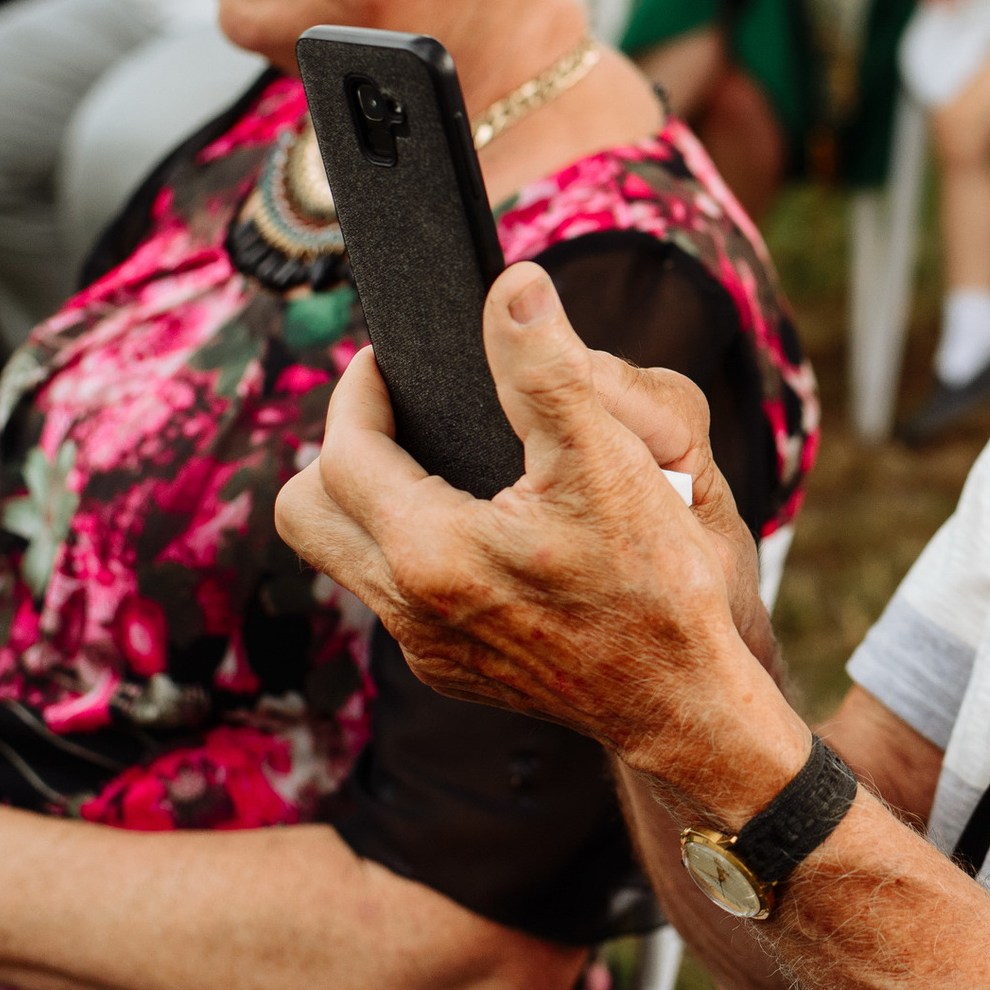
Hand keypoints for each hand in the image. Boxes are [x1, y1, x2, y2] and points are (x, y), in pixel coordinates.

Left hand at [276, 266, 785, 776]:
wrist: (685, 700)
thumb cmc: (658, 585)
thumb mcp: (608, 459)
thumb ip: (547, 368)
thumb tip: (511, 289)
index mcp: (431, 550)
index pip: (342, 450)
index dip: (361, 390)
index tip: (390, 361)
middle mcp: (408, 608)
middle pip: (304, 511)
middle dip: (340, 451)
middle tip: (399, 415)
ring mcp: (425, 649)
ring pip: (346, 557)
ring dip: (374, 502)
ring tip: (436, 464)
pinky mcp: (450, 671)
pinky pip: (393, 597)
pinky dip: (413, 550)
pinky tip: (480, 529)